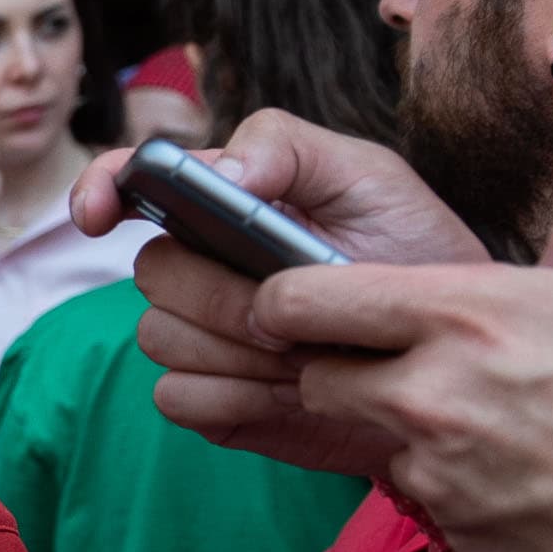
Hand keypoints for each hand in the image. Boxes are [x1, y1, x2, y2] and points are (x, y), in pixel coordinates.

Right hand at [65, 113, 487, 473]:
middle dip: (222, 294)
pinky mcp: (210, 400)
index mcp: (222, 203)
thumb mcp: (372, 178)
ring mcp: (198, 335)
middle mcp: (197, 266)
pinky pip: (180, 396)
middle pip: (152, 272)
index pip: (130, 180)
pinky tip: (292, 393)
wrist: (452, 357)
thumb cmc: (415, 257)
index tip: (100, 216)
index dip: (100, 190)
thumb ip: (290, 151)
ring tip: (311, 353)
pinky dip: (237, 398)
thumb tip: (219, 172)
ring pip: (161, 338)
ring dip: (240, 350)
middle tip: (293, 310)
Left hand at [233, 204, 552, 551]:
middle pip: (320, 380)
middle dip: (344, 371)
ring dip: (419, 434)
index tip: (297, 302)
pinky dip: (464, 486)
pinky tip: (532, 476)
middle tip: (408, 367)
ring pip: (381, 443)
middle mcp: (433, 395)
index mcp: (471, 315)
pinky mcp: (459, 533)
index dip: (290, 300)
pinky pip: (433, 498)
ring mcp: (440, 471)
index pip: (307, 301)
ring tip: (510, 426)